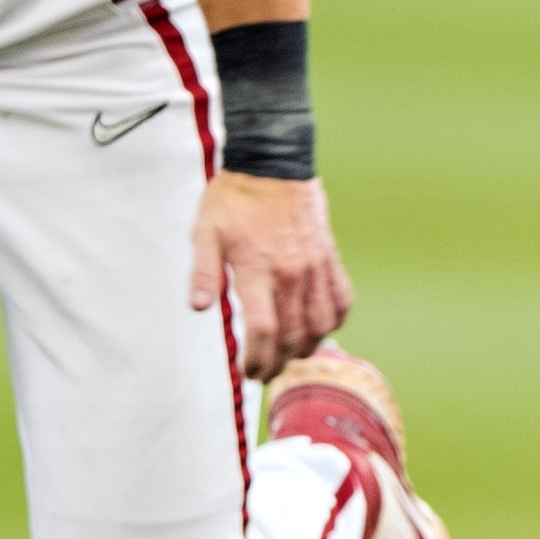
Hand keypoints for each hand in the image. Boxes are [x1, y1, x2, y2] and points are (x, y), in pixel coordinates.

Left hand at [192, 170, 351, 379]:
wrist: (273, 165)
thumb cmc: (234, 200)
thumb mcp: (205, 232)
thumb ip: (203, 272)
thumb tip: (198, 308)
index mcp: (256, 269)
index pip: (262, 330)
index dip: (257, 357)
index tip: (248, 370)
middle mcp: (290, 273)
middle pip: (291, 335)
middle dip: (278, 362)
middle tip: (265, 373)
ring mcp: (314, 267)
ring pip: (319, 324)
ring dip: (306, 348)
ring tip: (290, 356)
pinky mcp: (329, 259)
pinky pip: (340, 300)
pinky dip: (334, 322)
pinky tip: (320, 330)